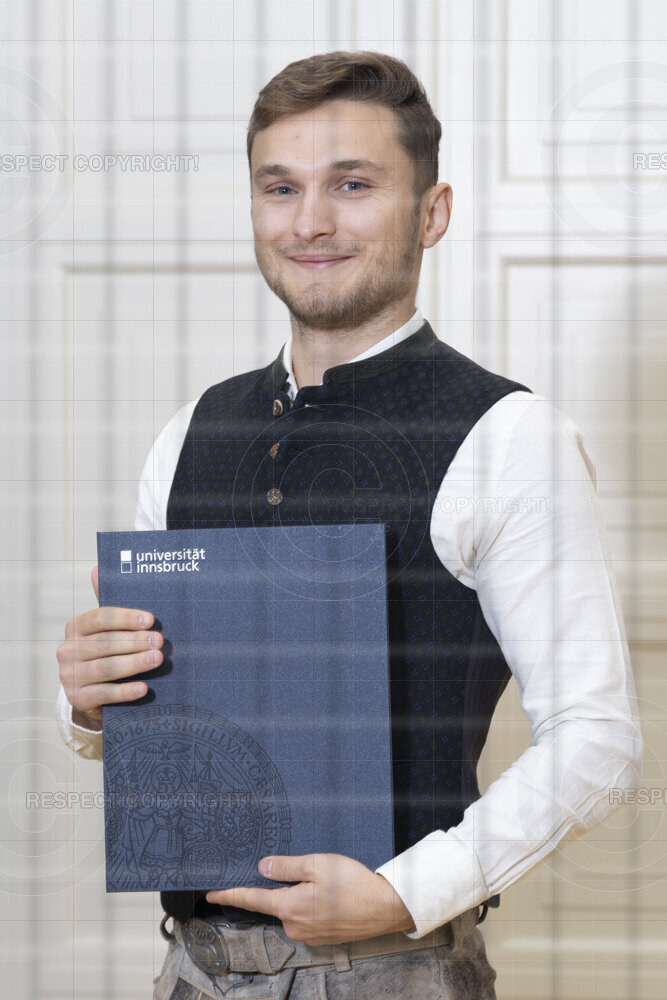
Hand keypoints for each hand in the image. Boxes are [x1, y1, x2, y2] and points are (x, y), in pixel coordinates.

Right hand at [57, 565, 162, 723]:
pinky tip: (144, 688)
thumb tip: (98, 567)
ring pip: (106, 668)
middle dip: (135, 641)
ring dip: (134, 663)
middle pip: (105, 643)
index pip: (100, 618)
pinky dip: (125, 691)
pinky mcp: (77, 698)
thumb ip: (108, 602)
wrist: (95, 693)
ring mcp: (69, 676)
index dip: (125, 618)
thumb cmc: (108, 652)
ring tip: (157, 659)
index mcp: (76, 627)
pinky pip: (103, 694)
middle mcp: (67, 650)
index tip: (150, 619)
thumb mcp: (109, 628)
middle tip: (160, 641)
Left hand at [205, 853, 414, 945]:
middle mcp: (294, 925)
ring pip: (292, 909)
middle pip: (275, 902)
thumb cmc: (353, 883)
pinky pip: (307, 917)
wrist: (385, 907)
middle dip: (283, 886)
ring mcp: (308, 934)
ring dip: (300, 895)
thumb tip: (262, 868)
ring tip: (327, 882)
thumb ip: (286, 867)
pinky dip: (312, 904)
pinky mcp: (321, 937)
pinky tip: (331, 894)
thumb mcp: (317, 864)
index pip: (251, 899)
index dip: (229, 894)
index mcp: (289, 906)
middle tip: (308, 871)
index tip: (211, 893)